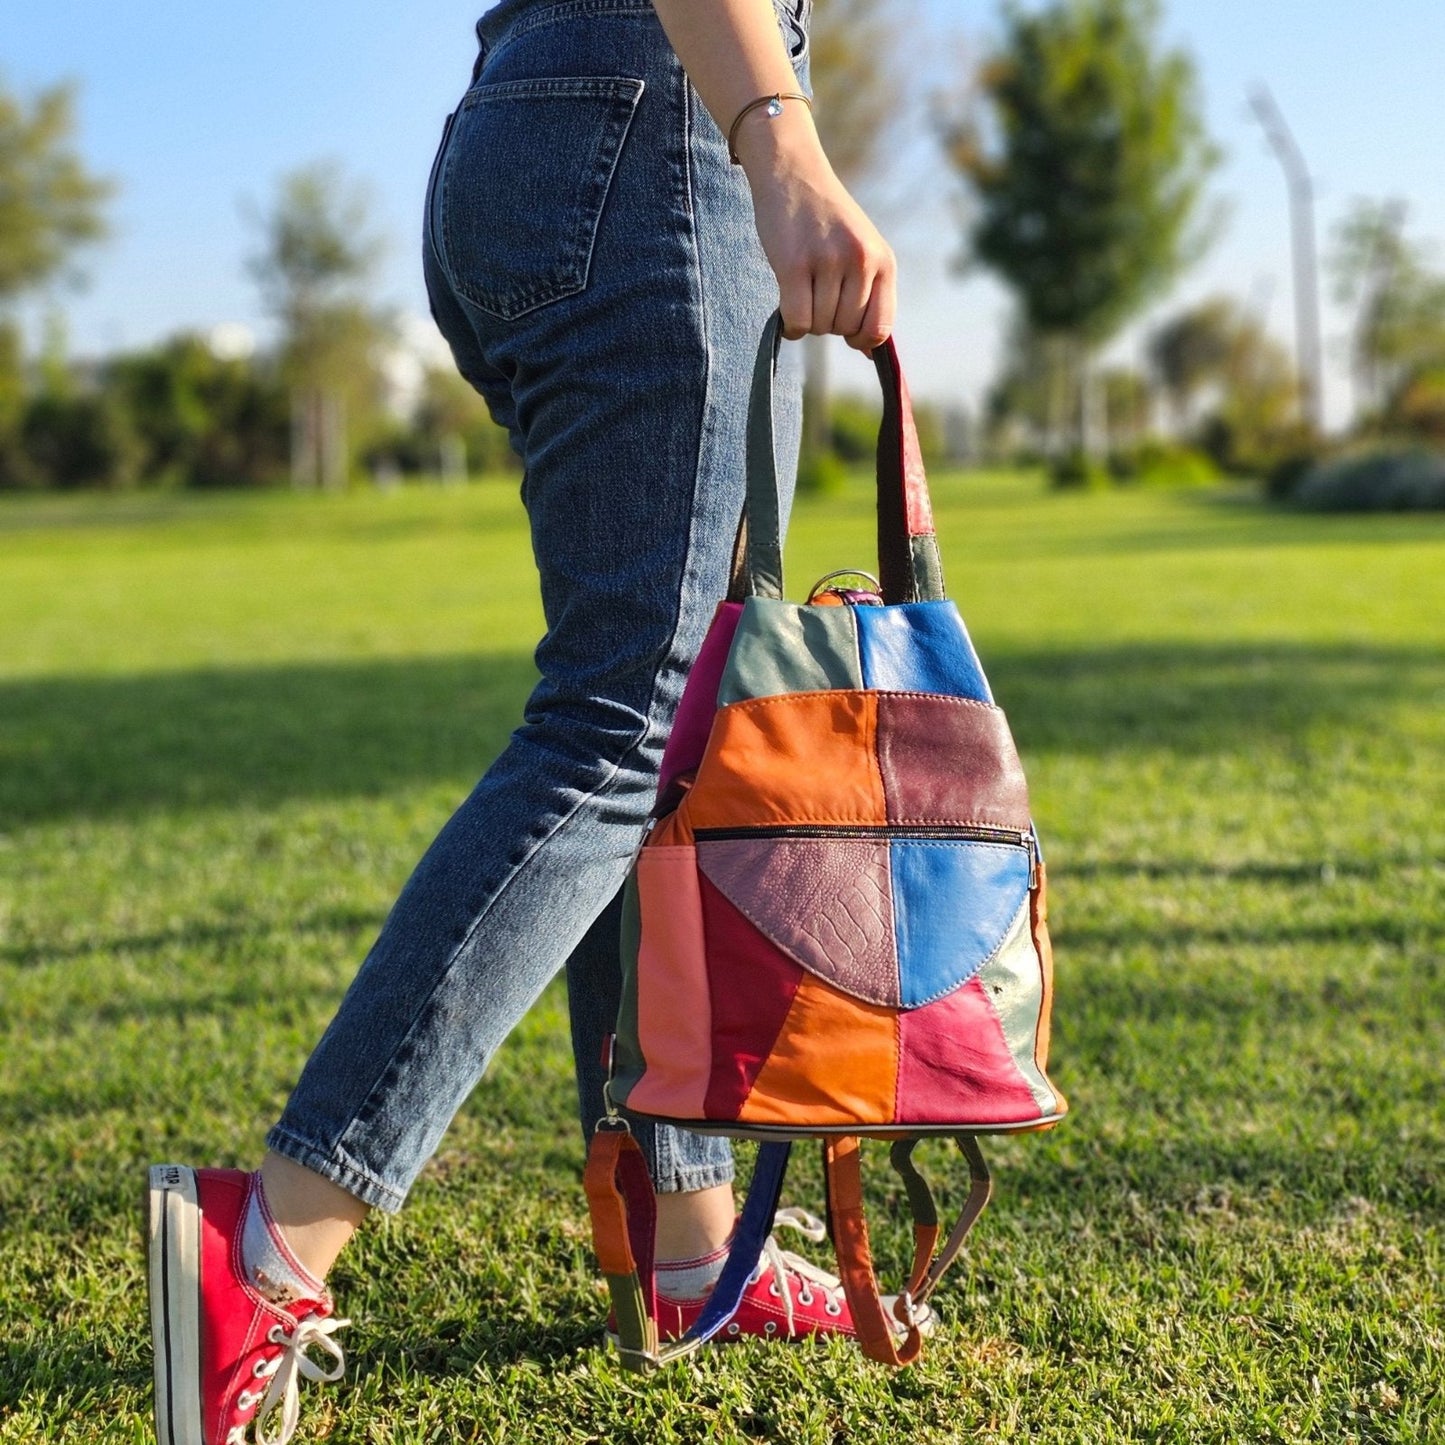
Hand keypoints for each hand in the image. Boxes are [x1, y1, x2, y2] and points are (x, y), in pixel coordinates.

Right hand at [735, 111, 896, 351]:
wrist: (792, 173)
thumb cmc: (825, 220)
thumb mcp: (861, 251)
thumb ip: (870, 296)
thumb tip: (869, 352)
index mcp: (883, 261)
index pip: (880, 328)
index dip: (860, 339)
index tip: (846, 331)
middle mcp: (860, 261)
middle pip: (845, 330)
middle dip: (829, 324)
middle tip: (816, 297)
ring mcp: (828, 262)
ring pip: (820, 327)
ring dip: (807, 321)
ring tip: (801, 291)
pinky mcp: (794, 265)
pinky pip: (797, 322)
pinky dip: (790, 325)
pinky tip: (786, 307)